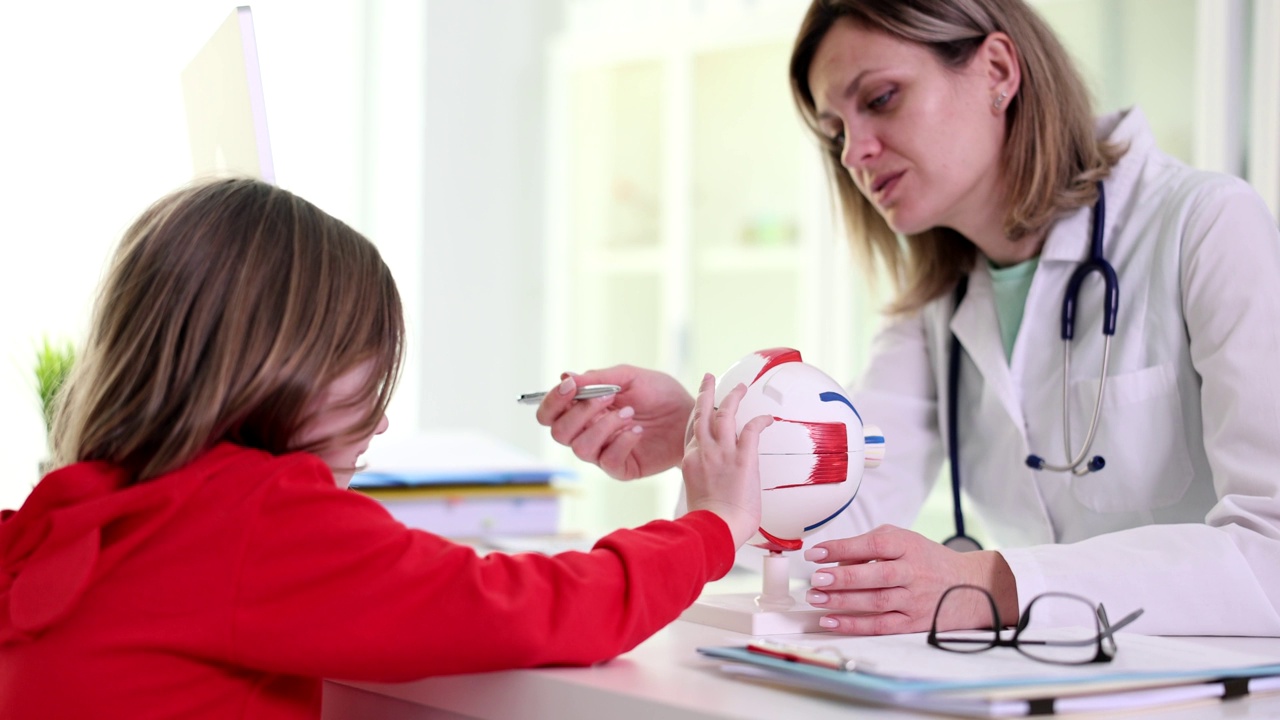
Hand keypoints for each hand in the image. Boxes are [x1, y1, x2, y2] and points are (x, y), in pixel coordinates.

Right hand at [535, 365, 692, 479]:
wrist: (691, 416)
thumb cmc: (661, 395)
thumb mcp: (630, 378)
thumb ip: (598, 378)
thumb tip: (564, 376)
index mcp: (584, 409)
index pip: (550, 413)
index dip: (553, 401)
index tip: (571, 386)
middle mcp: (588, 432)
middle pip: (558, 432)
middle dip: (579, 413)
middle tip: (607, 398)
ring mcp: (603, 452)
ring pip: (580, 448)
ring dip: (603, 426)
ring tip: (629, 414)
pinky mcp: (622, 468)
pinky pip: (608, 460)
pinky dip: (622, 442)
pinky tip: (638, 431)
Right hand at [681, 374, 772, 547]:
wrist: (714, 528)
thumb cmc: (709, 523)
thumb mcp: (698, 497)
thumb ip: (705, 486)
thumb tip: (717, 492)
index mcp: (691, 462)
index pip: (692, 433)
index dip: (697, 417)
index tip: (701, 408)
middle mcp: (703, 452)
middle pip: (702, 415)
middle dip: (706, 394)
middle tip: (708, 378)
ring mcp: (722, 453)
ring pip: (724, 415)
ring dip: (733, 398)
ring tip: (740, 387)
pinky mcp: (742, 458)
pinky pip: (751, 430)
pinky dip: (760, 420)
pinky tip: (768, 417)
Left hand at [801, 525, 1017, 633]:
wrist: (972, 586)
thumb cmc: (928, 560)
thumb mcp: (904, 540)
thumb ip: (870, 544)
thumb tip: (835, 559)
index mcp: (908, 546)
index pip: (873, 544)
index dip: (842, 548)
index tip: (816, 553)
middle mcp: (913, 572)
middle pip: (875, 575)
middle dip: (842, 578)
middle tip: (816, 579)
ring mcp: (915, 599)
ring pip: (876, 601)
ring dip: (842, 601)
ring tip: (816, 598)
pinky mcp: (914, 622)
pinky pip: (881, 625)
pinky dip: (854, 624)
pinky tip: (832, 621)